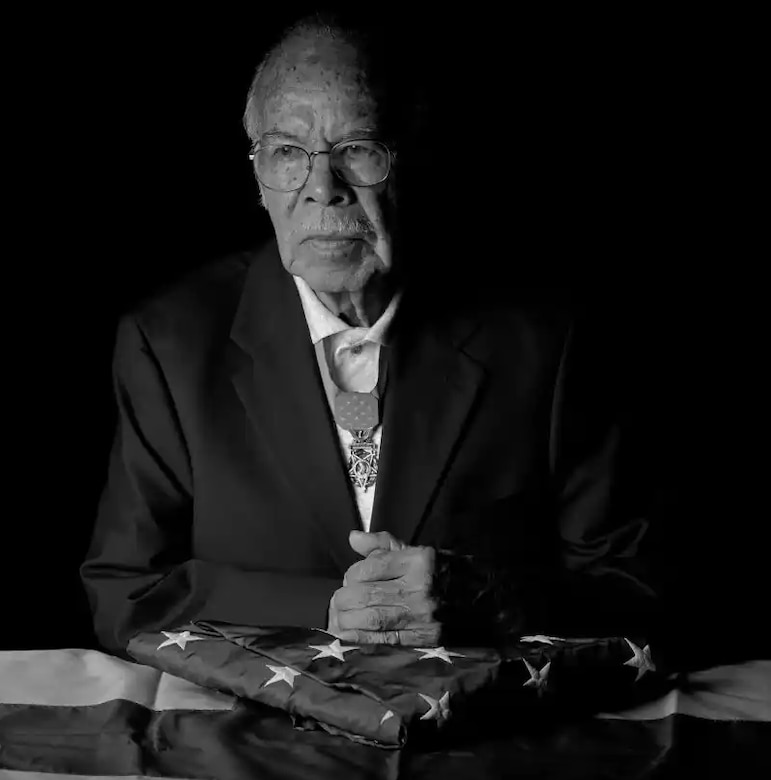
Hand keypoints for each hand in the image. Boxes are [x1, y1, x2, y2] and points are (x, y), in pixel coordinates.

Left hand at [327, 530, 440, 645]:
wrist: (478, 600)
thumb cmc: (440, 572)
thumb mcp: (414, 551)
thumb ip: (381, 544)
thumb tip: (352, 538)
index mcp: (418, 561)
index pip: (371, 567)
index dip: (353, 574)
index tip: (350, 579)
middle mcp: (419, 588)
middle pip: (367, 594)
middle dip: (344, 599)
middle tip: (338, 601)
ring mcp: (421, 616)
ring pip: (371, 619)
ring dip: (347, 619)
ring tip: (340, 617)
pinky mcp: (422, 639)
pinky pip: (383, 640)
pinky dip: (360, 638)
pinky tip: (348, 635)